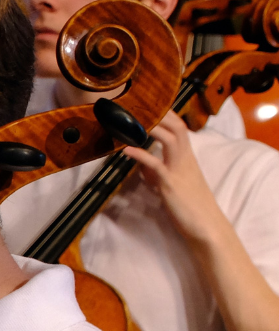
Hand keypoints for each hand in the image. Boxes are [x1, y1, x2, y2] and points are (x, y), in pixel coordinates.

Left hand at [124, 111, 223, 245]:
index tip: (147, 104)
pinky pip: (156, 165)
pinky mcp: (171, 184)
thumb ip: (154, 170)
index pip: (179, 127)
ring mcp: (179, 170)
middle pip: (177, 127)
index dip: (164, 114)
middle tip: (137, 105)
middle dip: (160, 113)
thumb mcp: (168, 183)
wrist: (205, 226)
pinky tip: (125, 149)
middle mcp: (185, 159)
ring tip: (131, 119)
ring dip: (152, 127)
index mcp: (187, 157)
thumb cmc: (188, 205)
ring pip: (171, 139)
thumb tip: (138, 160)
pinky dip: (140, 155)